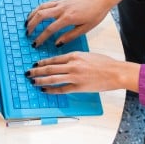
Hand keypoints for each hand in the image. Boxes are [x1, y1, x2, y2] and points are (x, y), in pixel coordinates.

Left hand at [24, 52, 139, 93]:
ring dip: (40, 80)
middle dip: (36, 71)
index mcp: (74, 55)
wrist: (116, 72)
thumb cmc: (105, 63)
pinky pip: (61, 89)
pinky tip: (45, 90)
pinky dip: (51, 90)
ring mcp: (74, 76)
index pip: (53, 59)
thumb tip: (64, 61)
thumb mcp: (88, 55)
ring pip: (52, 78)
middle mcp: (72, 65)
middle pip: (49, 68)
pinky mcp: (78, 87)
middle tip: (28, 73)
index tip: (35, 64)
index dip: (42, 62)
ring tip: (33, 81)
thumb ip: (75, 58)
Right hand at [25, 0, 111, 46]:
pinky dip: (38, 9)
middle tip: (27, 33)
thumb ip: (69, 36)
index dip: (40, 38)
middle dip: (32, 25)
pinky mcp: (61, 0)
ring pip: (40, 7)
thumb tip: (57, 43)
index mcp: (68, 18)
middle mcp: (61, 9)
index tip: (35, 44)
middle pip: (40, 16)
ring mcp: (60, 3)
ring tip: (27, 23)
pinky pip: (45, 3)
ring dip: (32, 15)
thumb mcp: (85, 29)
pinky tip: (35, 14)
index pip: (49, 29)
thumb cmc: (95, 14)